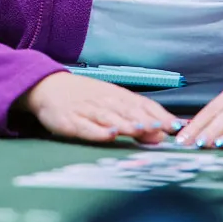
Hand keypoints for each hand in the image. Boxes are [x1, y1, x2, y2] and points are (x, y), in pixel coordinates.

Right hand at [20, 71, 181, 144]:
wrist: (47, 87)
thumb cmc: (84, 97)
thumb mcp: (110, 102)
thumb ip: (135, 118)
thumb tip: (162, 134)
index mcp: (116, 95)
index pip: (142, 104)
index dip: (158, 114)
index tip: (175, 126)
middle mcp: (103, 101)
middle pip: (127, 110)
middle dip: (145, 119)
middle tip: (161, 129)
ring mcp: (86, 110)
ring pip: (109, 117)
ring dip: (126, 123)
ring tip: (140, 130)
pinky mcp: (69, 121)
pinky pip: (85, 127)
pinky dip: (97, 131)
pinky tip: (108, 135)